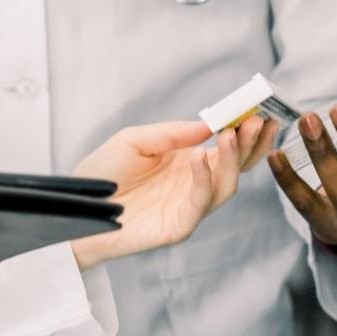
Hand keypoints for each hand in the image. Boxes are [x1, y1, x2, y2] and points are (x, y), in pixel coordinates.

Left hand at [68, 116, 274, 270]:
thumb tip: (208, 124)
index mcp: (189, 161)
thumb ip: (171, 133)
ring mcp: (189, 206)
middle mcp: (194, 183)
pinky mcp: (178, 226)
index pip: (228, 145)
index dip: (245, 130)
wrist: (76, 207)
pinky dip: (204, 181)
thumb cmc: (102, 173)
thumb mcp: (135, 140)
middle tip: (258, 120)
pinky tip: (199, 159)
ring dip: (233, 160)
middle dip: (251, 144)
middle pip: (236, 166)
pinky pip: (199, 205)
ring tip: (231, 134)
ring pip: (226, 186)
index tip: (260, 108)